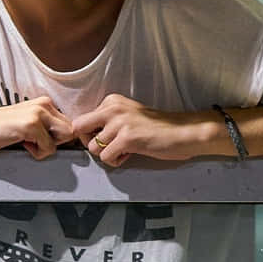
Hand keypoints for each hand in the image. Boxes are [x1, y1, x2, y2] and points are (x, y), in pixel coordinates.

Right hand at [0, 95, 74, 158]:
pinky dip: (37, 153)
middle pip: (71, 130)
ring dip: (48, 146)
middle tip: (34, 143)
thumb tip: (64, 140)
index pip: (69, 123)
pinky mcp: (31, 124)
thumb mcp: (24, 124)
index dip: (60, 138)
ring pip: (65, 137)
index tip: (45, 143)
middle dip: (56, 142)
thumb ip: (44, 128)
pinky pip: (49, 148)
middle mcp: (43, 104)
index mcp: (43, 103)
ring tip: (27, 143)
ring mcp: (38, 113)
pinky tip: (20, 144)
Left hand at [70, 94, 214, 166]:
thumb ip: (108, 122)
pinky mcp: (127, 138)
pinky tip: (131, 154)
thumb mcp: (128, 116)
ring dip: (108, 154)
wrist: (183, 132)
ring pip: (93, 148)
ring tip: (126, 150)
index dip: (90, 134)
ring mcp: (119, 123)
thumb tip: (86, 137)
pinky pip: (106, 158)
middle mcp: (112, 108)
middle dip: (90, 142)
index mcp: (111, 101)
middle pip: (79, 129)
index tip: (107, 139)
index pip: (82, 120)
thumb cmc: (157, 128)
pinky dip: (117, 161)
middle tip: (109, 147)